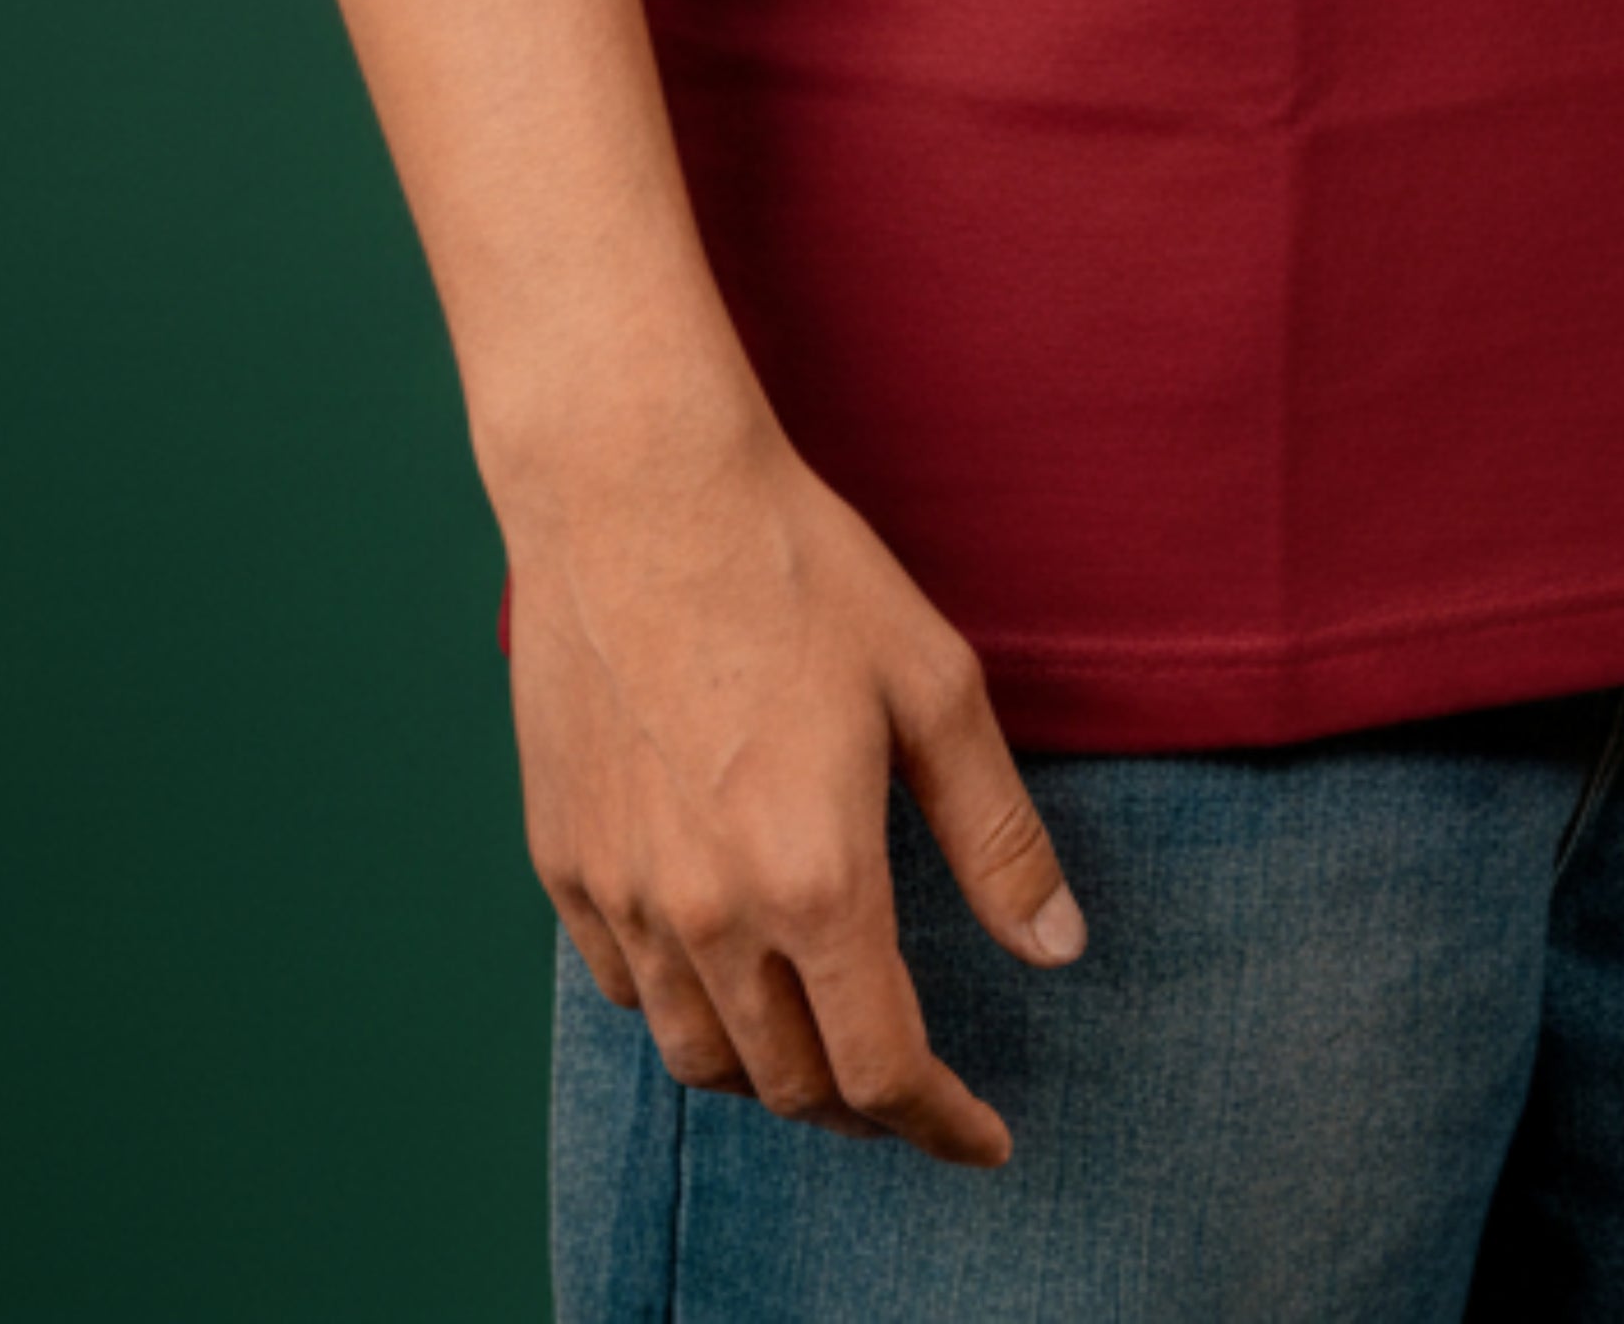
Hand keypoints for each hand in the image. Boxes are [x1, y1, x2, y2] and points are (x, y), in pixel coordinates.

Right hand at [504, 393, 1085, 1170]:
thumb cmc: (794, 566)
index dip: (943, 1125)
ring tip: (820, 1037)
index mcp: (816, 878)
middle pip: (790, 1084)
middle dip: (864, 1105)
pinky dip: (683, 1007)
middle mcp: (711, 912)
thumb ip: (998, 835)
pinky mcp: (563, 857)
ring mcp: (624, 892)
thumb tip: (1060, 947)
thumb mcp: (933, 685)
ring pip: (698, 1055)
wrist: (633, 486)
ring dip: (771, 1070)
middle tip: (912, 1082)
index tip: (984, 1137)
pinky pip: (624, 987)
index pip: (883, 1071)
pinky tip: (724, 964)